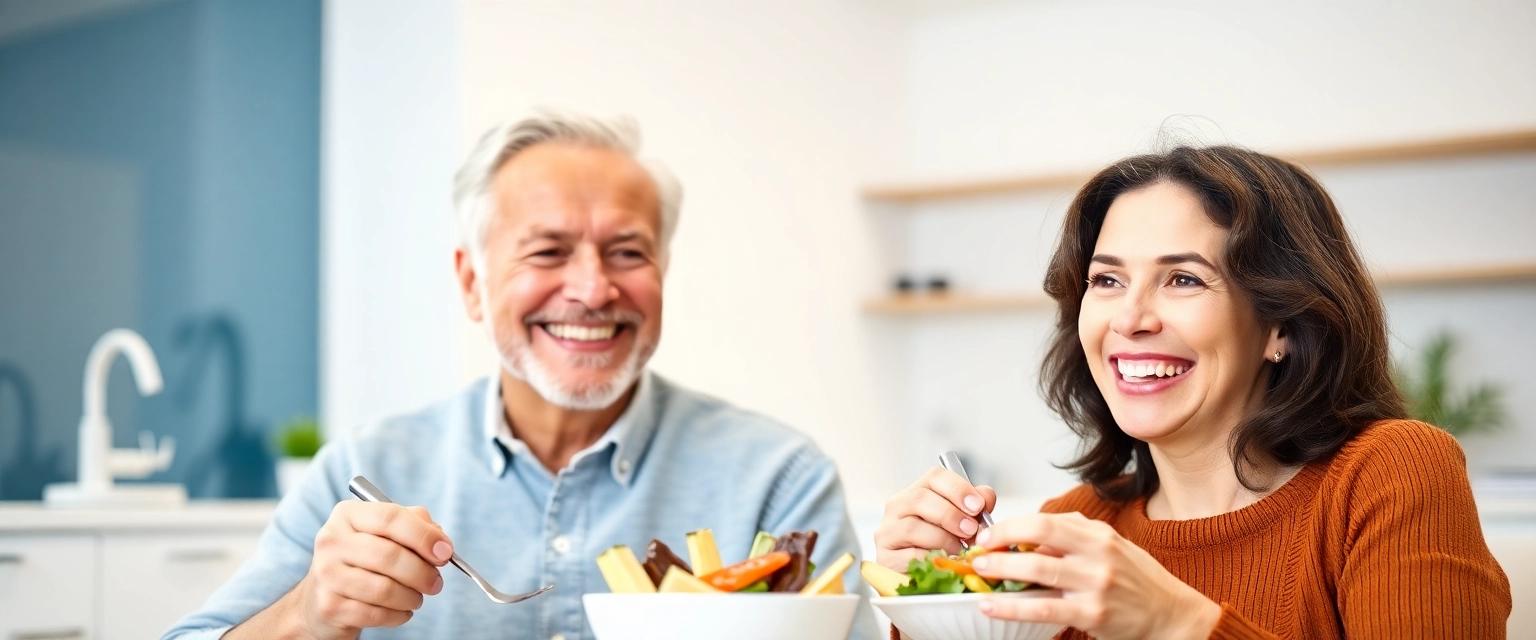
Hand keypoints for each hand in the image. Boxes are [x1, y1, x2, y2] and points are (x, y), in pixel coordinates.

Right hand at [291, 501, 453, 638]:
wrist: (321, 600)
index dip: (424, 535)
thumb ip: (415, 526)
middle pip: (390, 555)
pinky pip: (376, 614)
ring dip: (412, 597)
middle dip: (422, 572)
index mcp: (348, 515)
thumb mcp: (383, 535)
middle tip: (436, 583)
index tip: (446, 552)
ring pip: (385, 588)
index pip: (391, 517)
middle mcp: (331, 541)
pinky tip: (401, 610)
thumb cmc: (363, 561)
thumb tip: (441, 542)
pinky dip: (399, 615)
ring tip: (417, 597)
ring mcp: (327, 574)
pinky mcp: (330, 606)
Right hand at [873, 467, 997, 571]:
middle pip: (920, 498)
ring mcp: (887, 531)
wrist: (922, 578)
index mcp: (917, 492)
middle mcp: (897, 507)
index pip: (935, 477)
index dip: (958, 489)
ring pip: (913, 527)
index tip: (977, 506)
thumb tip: (986, 496)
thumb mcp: (960, 522)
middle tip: (970, 530)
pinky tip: (944, 562)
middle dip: (951, 514)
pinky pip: (910, 554)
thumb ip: (974, 507)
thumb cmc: (940, 546)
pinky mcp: (885, 557)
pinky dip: (932, 558)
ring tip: (959, 549)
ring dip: (943, 538)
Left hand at [968, 512, 1219, 639]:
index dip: (1011, 526)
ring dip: (1002, 570)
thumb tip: (1027, 536)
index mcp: (1098, 535)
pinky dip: (1012, 608)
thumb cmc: (1136, 580)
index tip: (989, 534)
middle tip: (977, 551)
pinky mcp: (1092, 614)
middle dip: (1000, 543)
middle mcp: (1098, 554)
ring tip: (979, 573)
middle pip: (1039, 536)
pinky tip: (991, 607)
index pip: (1046, 520)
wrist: (1170, 614)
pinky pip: (1043, 609)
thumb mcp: (1109, 547)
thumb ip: (1072, 538)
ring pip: (1038, 571)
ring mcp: (1096, 584)